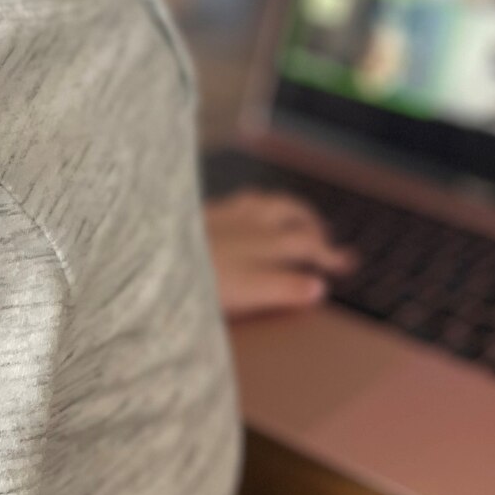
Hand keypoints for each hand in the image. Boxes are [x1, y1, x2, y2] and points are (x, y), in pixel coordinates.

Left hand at [204, 189, 354, 320]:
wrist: (145, 261)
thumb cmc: (193, 282)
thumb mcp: (247, 293)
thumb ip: (283, 288)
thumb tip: (319, 287)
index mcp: (262, 242)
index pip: (307, 244)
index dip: (329, 254)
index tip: (349, 263)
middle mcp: (246, 222)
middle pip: (289, 213)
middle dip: (312, 223)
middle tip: (325, 237)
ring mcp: (220, 214)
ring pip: (262, 201)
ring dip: (283, 207)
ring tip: (291, 216)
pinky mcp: (196, 214)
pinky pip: (233, 201)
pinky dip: (250, 204)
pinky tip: (242, 213)